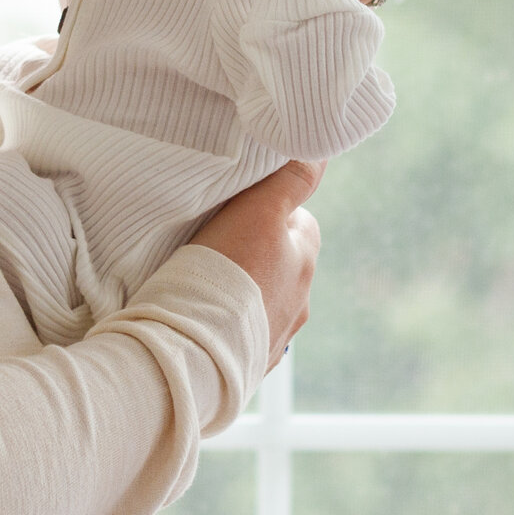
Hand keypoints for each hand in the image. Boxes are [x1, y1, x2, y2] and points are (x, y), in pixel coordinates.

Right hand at [189, 157, 323, 371]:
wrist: (192, 353)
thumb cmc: (225, 275)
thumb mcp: (259, 211)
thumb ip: (291, 178)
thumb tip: (320, 149)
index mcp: (305, 261)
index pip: (299, 221)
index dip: (268, 211)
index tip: (237, 212)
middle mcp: (300, 303)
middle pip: (282, 263)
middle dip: (258, 254)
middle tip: (216, 246)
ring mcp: (275, 337)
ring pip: (263, 302)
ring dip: (243, 293)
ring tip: (204, 286)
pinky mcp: (249, 366)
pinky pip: (242, 337)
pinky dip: (229, 327)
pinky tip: (202, 321)